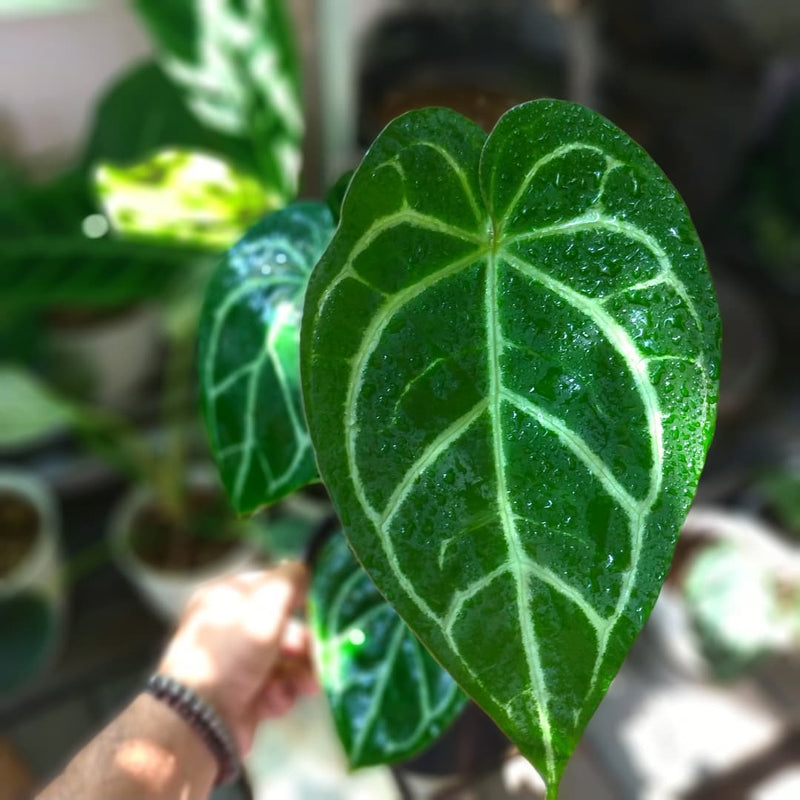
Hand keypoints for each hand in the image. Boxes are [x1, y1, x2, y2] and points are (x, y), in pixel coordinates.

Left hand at [157, 561, 317, 754]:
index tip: (318, 607)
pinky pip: (275, 688)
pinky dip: (279, 694)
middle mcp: (228, 629)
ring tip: (306, 685)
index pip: (270, 587)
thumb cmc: (233, 650)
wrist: (200, 719)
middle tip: (315, 654)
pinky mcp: (242, 697)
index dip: (295, 596)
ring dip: (299, 673)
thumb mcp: (267, 601)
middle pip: (282, 627)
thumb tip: (303, 569)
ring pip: (284, 661)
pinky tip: (273, 701)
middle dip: (304, 643)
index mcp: (226, 598)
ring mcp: (235, 665)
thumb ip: (291, 578)